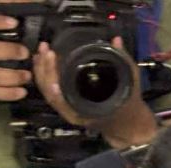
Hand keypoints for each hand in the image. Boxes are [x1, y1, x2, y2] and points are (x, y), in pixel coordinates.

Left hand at [34, 39, 166, 145]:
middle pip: (50, 94)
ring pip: (48, 92)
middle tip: (46, 50)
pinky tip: (43, 62)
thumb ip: (123, 60)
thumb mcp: (129, 81)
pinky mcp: (67, 102)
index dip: (54, 82)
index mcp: (86, 110)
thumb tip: (117, 40)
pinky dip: (45, 76)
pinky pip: (51, 90)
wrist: (127, 122)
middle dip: (45, 70)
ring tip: (41, 51)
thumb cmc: (127, 103)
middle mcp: (73, 111)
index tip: (53, 64)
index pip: (63, 100)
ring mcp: (68, 108)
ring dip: (41, 71)